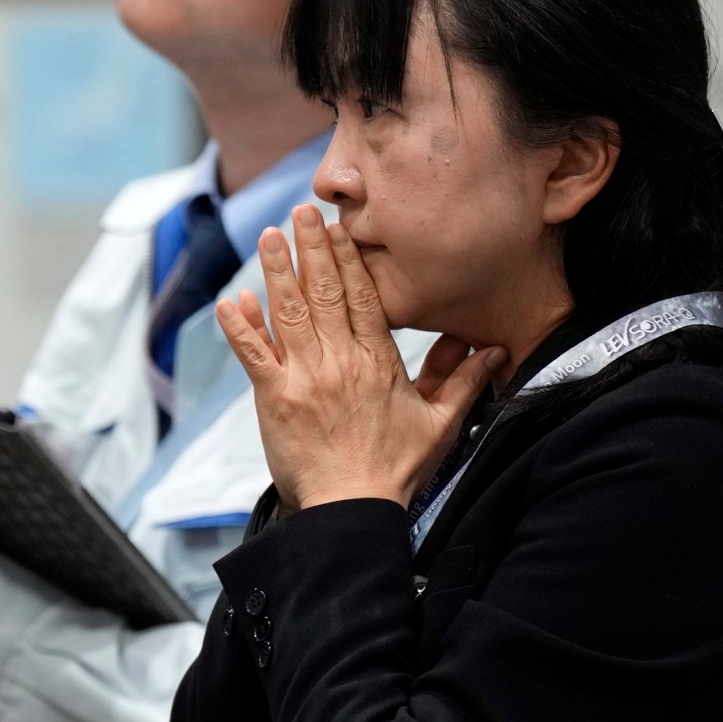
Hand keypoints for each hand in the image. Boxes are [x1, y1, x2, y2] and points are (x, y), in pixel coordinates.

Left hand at [215, 206, 505, 510]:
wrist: (354, 509)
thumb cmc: (396, 470)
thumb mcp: (440, 423)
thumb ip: (462, 379)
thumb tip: (493, 350)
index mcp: (378, 361)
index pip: (363, 297)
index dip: (348, 259)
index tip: (338, 227)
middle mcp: (341, 361)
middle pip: (324, 293)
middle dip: (311, 248)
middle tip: (301, 212)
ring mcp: (305, 378)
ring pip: (289, 313)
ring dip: (276, 271)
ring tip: (268, 235)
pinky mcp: (275, 399)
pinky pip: (254, 355)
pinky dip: (239, 327)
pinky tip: (229, 300)